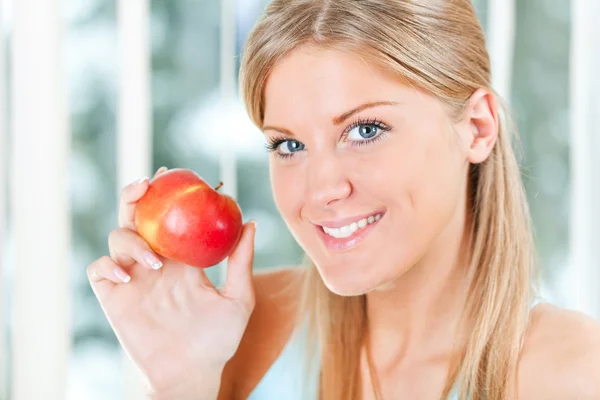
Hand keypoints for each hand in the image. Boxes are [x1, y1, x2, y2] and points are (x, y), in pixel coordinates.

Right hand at [88, 167, 256, 397]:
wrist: (192, 373)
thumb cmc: (218, 340)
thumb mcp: (238, 299)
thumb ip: (242, 262)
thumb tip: (251, 222)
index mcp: (182, 258)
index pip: (169, 215)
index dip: (166, 192)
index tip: (172, 174)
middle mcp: (156, 262)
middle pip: (137, 217)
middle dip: (135, 195)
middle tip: (145, 186)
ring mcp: (134, 278)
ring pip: (117, 238)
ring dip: (131, 239)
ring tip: (155, 262)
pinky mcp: (114, 297)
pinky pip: (98, 270)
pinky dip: (107, 266)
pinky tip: (128, 277)